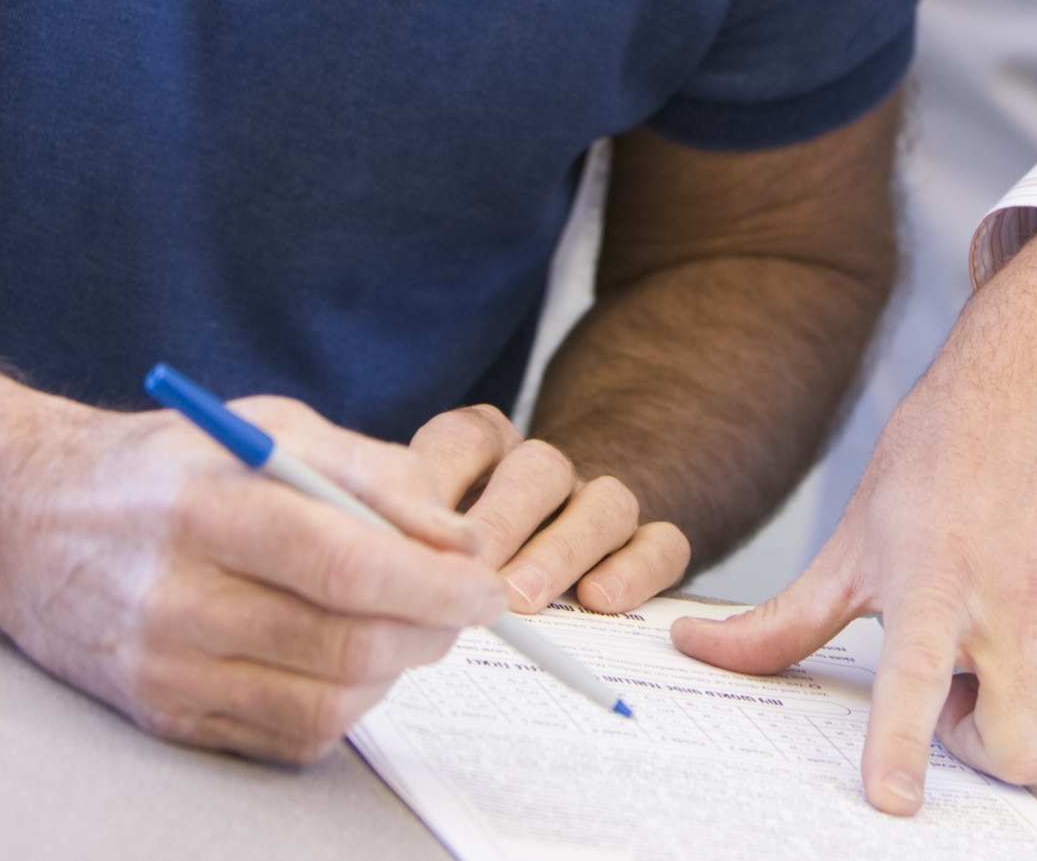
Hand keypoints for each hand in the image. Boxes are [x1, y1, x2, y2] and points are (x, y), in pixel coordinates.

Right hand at [0, 389, 515, 762]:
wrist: (25, 521)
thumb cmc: (162, 467)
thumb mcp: (265, 427)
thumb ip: (372, 473)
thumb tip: (459, 538)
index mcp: (208, 508)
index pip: (346, 564)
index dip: (434, 583)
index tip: (485, 584)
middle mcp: (178, 598)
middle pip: (345, 644)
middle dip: (431, 631)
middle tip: (460, 605)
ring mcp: (164, 668)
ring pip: (326, 702)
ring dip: (394, 672)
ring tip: (402, 625)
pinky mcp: (162, 716)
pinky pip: (285, 736)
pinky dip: (340, 706)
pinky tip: (343, 660)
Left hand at [401, 400, 690, 613]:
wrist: (530, 578)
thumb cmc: (448, 572)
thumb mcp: (411, 541)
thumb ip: (397, 534)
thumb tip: (372, 558)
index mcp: (484, 452)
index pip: (467, 435)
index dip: (443, 476)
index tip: (414, 531)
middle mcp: (545, 473)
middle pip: (540, 469)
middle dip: (503, 523)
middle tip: (473, 574)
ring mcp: (599, 508)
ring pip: (607, 500)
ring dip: (563, 549)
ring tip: (524, 600)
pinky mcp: (648, 546)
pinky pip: (664, 543)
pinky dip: (636, 569)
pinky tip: (599, 600)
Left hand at [673, 218, 1036, 813]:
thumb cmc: (946, 452)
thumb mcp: (856, 535)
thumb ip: (785, 618)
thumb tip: (700, 651)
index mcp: (935, 578)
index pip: (914, 680)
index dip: (903, 746)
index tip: (894, 797)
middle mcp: (1021, 591)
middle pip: (1025, 752)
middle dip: (987, 754)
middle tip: (960, 694)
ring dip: (1030, 713)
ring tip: (1001, 641)